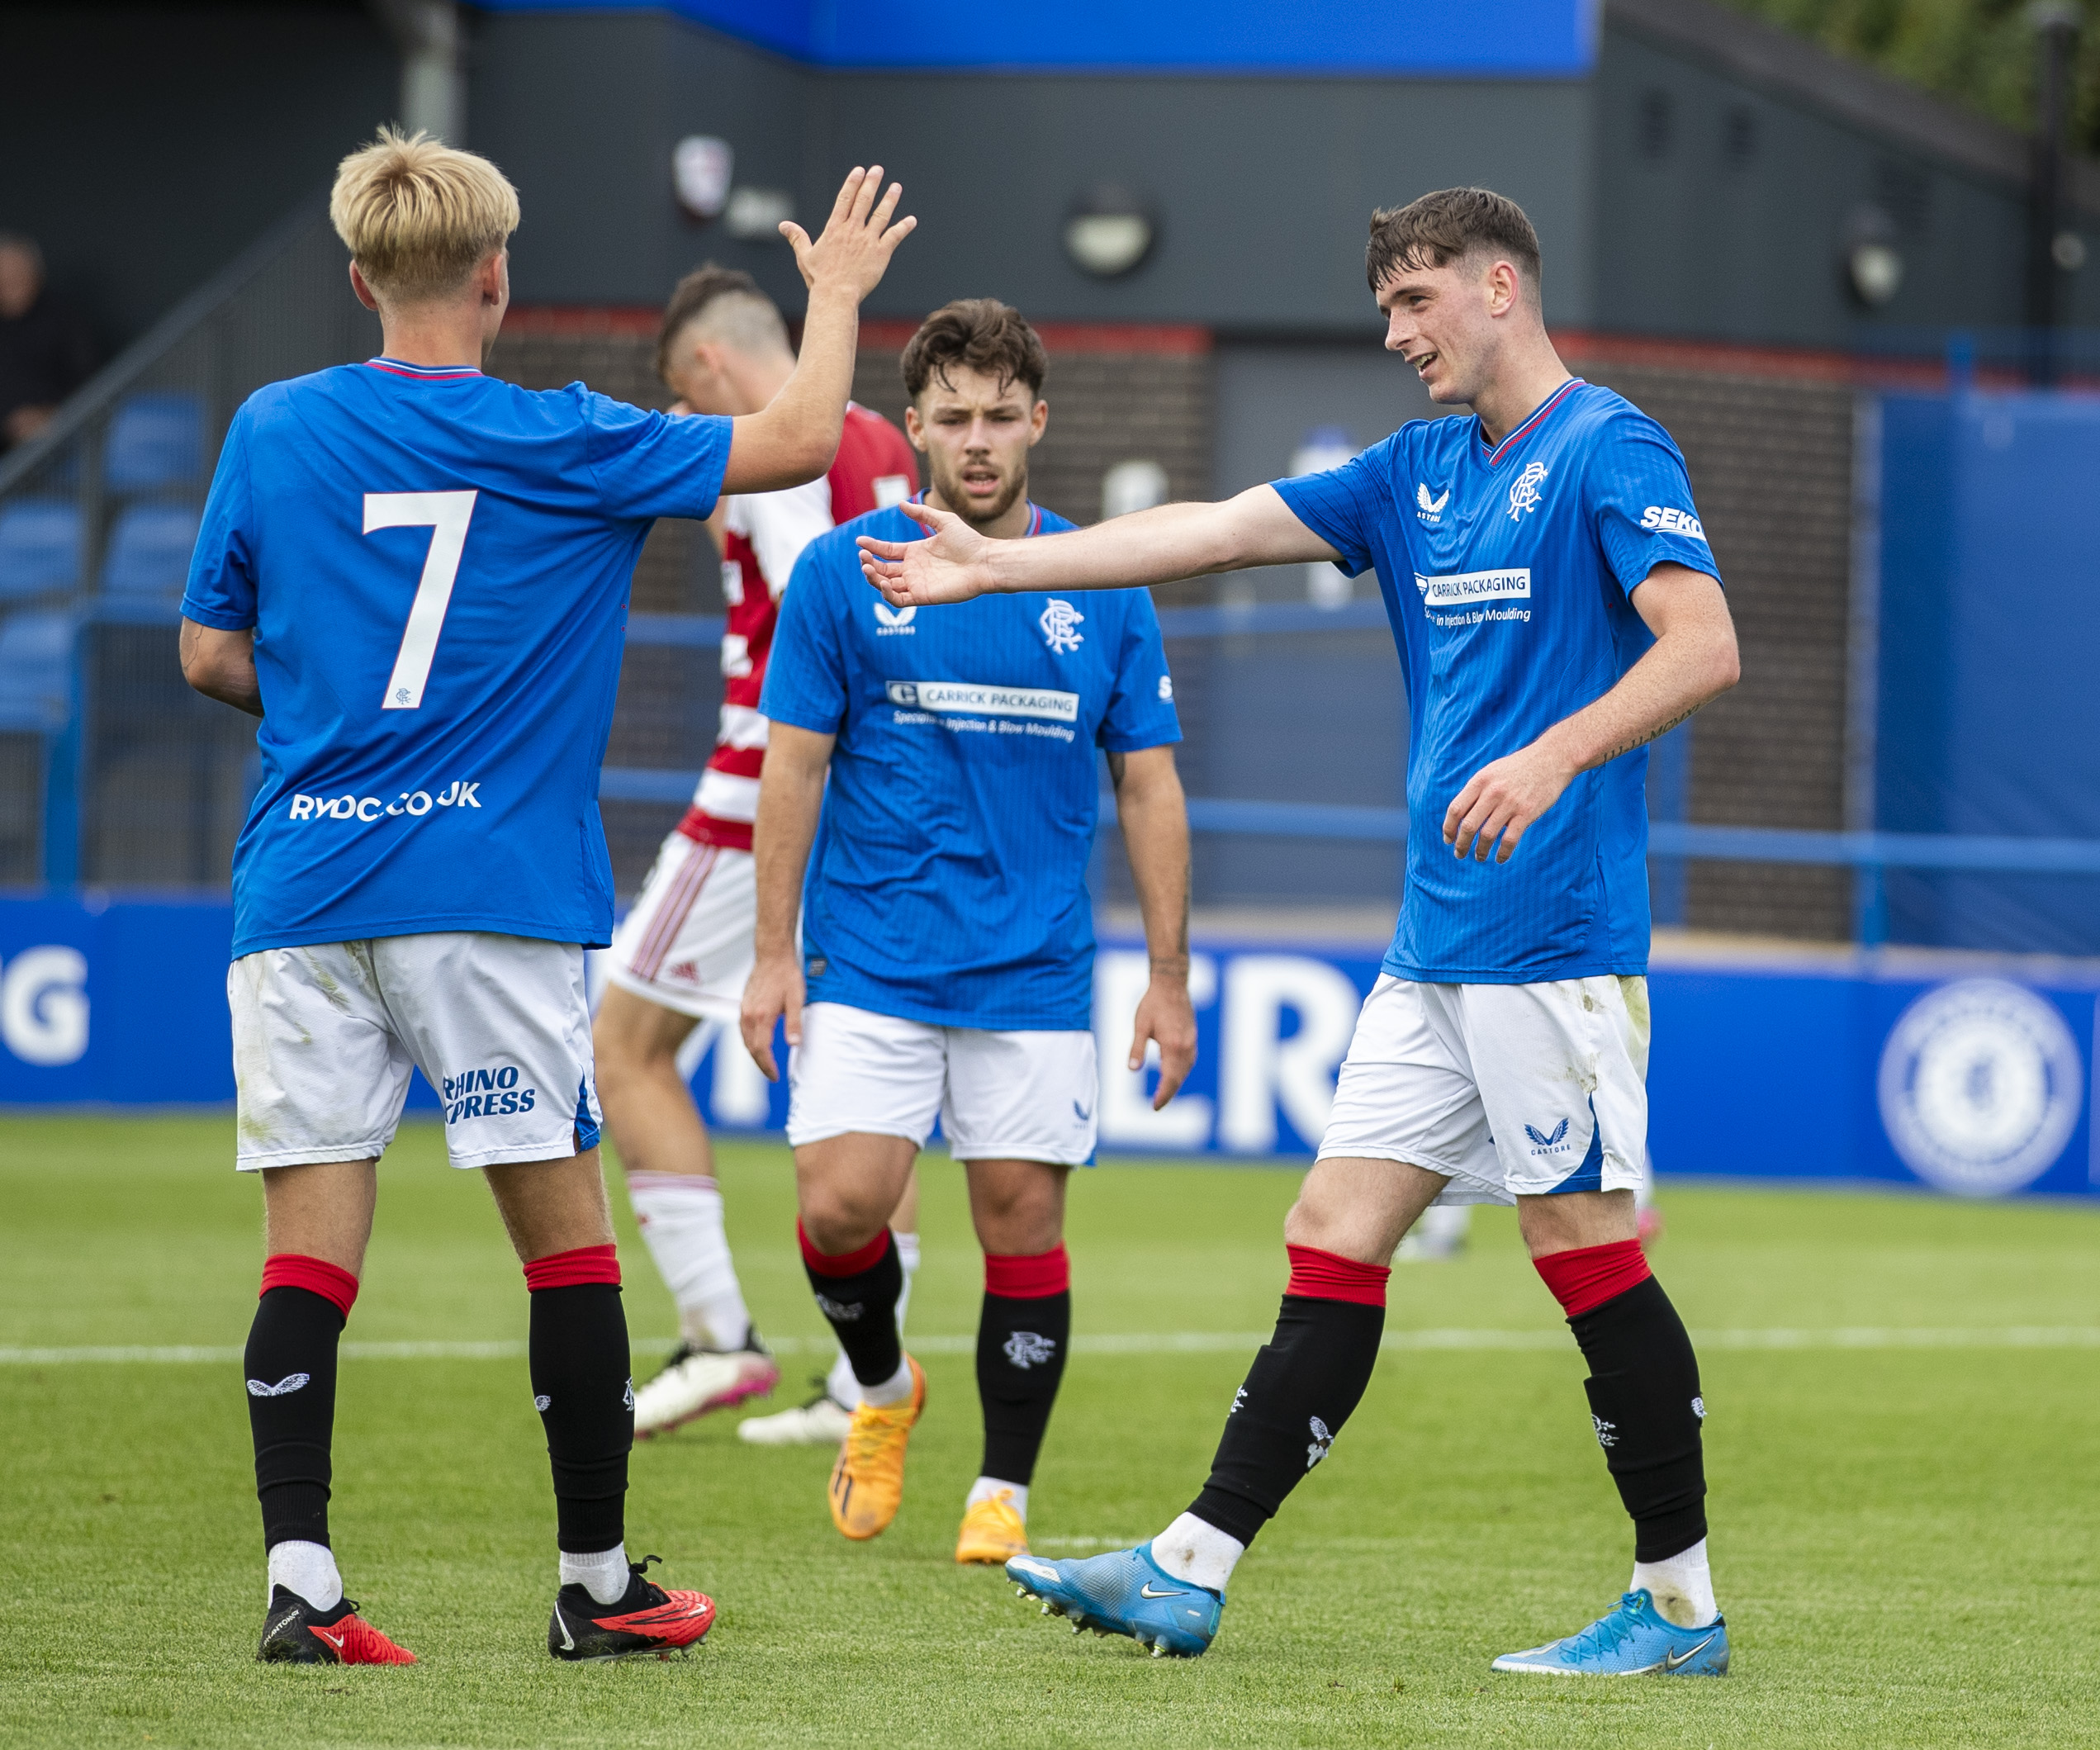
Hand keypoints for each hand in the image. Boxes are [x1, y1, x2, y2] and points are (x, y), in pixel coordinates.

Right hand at [739, 949, 804, 1081]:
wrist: (773, 955)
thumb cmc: (787, 975)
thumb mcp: (797, 999)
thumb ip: (794, 1023)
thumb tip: (794, 1044)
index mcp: (762, 1016)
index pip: (761, 1049)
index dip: (768, 1066)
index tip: (775, 1076)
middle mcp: (749, 1015)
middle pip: (751, 1047)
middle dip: (760, 1064)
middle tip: (771, 1074)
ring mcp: (744, 1009)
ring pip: (745, 1039)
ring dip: (754, 1053)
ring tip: (766, 1063)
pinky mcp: (743, 1004)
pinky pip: (743, 1029)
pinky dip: (750, 1041)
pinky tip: (758, 1042)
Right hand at [781, 165, 914, 301]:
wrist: (836, 295)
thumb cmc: (819, 278)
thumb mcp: (805, 256)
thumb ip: (797, 237)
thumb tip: (783, 225)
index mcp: (835, 229)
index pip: (845, 199)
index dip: (853, 183)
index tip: (859, 171)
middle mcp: (852, 230)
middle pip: (864, 201)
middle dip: (871, 183)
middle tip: (878, 170)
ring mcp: (867, 240)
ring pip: (881, 215)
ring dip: (889, 199)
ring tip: (896, 187)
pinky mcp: (880, 253)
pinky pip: (894, 236)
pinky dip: (904, 227)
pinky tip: (912, 220)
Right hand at [856, 499, 995, 605]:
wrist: (984, 561)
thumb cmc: (969, 541)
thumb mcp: (944, 521)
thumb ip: (922, 513)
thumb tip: (901, 504)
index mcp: (915, 552)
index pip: (887, 551)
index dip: (872, 547)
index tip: (860, 541)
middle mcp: (913, 569)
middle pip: (882, 569)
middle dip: (869, 563)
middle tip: (863, 556)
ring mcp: (917, 584)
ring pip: (886, 586)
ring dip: (873, 578)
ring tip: (867, 567)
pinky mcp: (923, 596)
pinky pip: (899, 600)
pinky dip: (887, 594)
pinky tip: (884, 583)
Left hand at [1128, 973, 1197, 1109]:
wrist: (1172, 984)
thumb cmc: (1153, 1004)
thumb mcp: (1140, 1026)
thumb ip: (1136, 1049)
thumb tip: (1132, 1070)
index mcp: (1172, 1046)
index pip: (1170, 1079)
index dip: (1163, 1095)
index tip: (1155, 1107)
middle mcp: (1185, 1047)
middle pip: (1179, 1078)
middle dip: (1169, 1093)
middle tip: (1157, 1106)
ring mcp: (1191, 1042)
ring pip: (1186, 1070)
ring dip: (1176, 1083)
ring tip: (1164, 1093)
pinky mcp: (1192, 1037)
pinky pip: (1189, 1061)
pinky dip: (1181, 1072)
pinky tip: (1173, 1074)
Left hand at [1443, 740, 1576, 862]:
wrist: (1551, 759)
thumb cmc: (1518, 768)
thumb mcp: (1492, 772)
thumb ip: (1476, 790)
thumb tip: (1460, 816)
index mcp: (1480, 781)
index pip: (1455, 809)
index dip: (1449, 828)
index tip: (1448, 839)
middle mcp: (1492, 792)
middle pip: (1468, 825)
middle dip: (1461, 844)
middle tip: (1459, 853)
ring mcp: (1510, 803)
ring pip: (1487, 835)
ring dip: (1480, 851)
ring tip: (1478, 857)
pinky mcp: (1527, 813)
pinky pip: (1510, 839)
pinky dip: (1502, 853)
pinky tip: (1500, 859)